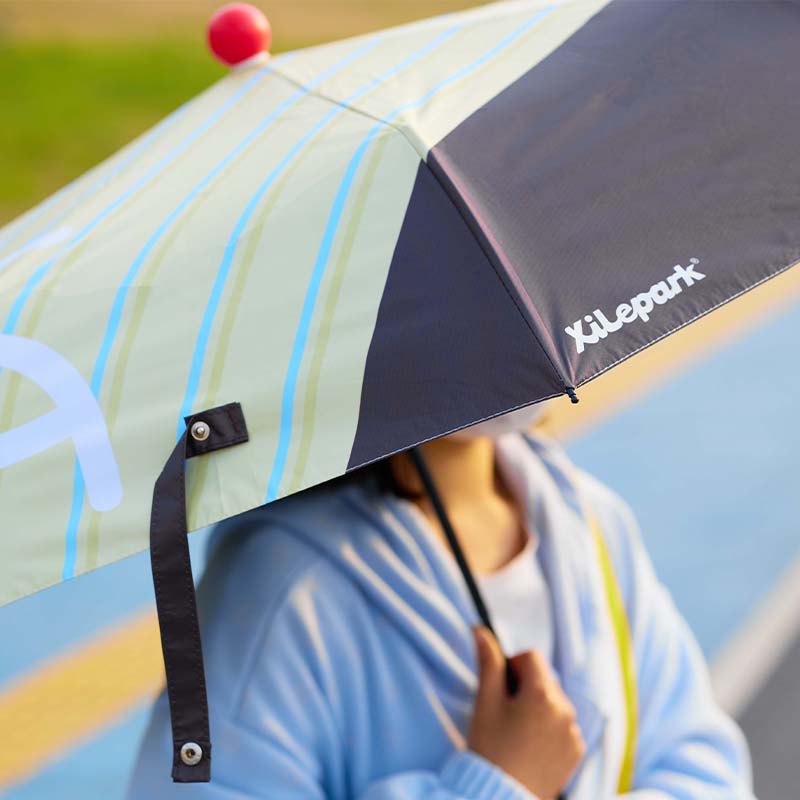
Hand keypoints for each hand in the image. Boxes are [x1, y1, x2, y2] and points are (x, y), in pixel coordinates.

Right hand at [467, 627, 584, 799]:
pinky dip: (549, 727)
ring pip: (554, 701)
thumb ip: (488, 662)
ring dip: (538, 706)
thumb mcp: (485, 702)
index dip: (512, 666)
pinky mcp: (577, 750)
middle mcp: (565, 709)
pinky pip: (564, 724)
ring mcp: (574, 732)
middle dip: (525, 686)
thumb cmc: (489, 748)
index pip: (531, 656)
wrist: (500, 796)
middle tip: (506, 712)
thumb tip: (480, 629)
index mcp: (543, 694)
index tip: (501, 688)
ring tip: (517, 731)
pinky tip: (530, 744)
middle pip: (544, 678)